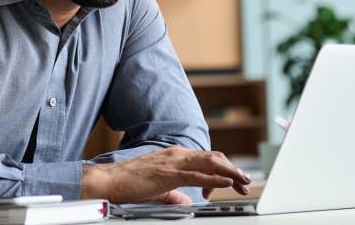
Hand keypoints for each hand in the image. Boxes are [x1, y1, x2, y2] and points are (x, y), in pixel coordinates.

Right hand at [80, 146, 250, 203]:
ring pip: (210, 163)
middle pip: (213, 158)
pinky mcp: (169, 173)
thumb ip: (174, 193)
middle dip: (232, 169)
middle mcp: (177, 154)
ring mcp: (173, 162)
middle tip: (245, 182)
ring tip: (243, 180)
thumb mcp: (158, 189)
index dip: (223, 169)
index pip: (206, 159)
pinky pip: (197, 174)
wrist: (109, 180)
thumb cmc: (129, 183)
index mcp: (175, 156)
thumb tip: (187, 200)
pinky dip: (215, 178)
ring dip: (230, 172)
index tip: (233, 182)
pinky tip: (226, 182)